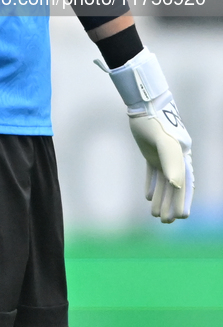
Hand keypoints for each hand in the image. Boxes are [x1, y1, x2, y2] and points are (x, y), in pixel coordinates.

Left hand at [95, 48, 193, 222]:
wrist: (143, 104)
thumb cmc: (155, 122)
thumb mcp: (163, 142)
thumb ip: (171, 162)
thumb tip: (175, 184)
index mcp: (181, 157)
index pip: (184, 184)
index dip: (183, 200)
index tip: (182, 217)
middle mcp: (174, 158)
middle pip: (174, 186)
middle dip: (170, 204)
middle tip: (166, 223)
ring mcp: (162, 154)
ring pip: (162, 181)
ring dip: (160, 198)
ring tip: (155, 215)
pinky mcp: (150, 151)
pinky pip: (152, 172)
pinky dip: (151, 184)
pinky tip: (147, 196)